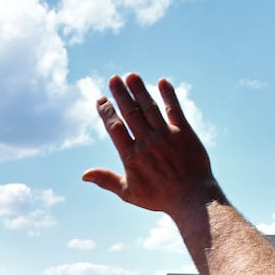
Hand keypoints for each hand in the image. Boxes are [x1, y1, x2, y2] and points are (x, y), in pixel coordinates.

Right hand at [81, 73, 220, 216]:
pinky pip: (174, 110)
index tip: (101, 99)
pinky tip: (162, 82)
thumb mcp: (128, 193)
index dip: (107, 111)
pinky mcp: (184, 132)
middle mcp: (147, 142)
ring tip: (131, 76)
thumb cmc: (159, 197)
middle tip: (113, 79)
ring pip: (149, 107)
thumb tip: (84, 175)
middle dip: (121, 94)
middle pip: (130, 112)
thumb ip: (106, 180)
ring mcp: (166, 135)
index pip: (115, 127)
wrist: (191, 198)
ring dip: (139, 90)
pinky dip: (168, 95)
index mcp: (131, 156)